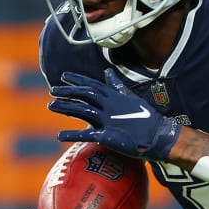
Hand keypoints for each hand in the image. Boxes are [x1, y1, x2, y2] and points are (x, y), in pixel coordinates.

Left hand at [48, 69, 180, 160]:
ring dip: (66, 108)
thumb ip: (117, 86)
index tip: (64, 76)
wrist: (157, 135)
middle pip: (85, 95)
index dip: (78, 80)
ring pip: (82, 111)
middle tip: (53, 90)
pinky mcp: (107, 136)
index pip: (93, 85)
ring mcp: (108, 120)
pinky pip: (86, 135)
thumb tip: (108, 72)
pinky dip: (72, 134)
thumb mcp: (131, 98)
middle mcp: (110, 106)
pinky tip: (59, 135)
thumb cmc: (145, 116)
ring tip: (51, 106)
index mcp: (115, 96)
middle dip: (68, 92)